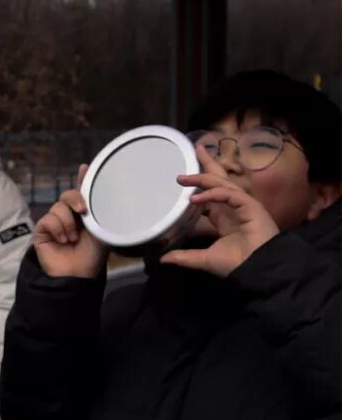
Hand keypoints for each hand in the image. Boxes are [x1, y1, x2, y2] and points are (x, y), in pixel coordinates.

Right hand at [34, 164, 109, 278]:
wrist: (77, 274)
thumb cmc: (92, 256)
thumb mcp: (101, 231)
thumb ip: (101, 212)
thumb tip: (105, 195)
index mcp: (84, 215)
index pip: (82, 192)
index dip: (83, 179)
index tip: (85, 167)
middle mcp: (68, 216)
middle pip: (67, 195)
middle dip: (75, 199)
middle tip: (83, 212)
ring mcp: (54, 223)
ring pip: (58, 207)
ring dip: (67, 223)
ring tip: (72, 238)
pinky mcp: (42, 231)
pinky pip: (48, 219)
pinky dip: (57, 228)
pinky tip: (62, 240)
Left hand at [161, 144, 279, 277]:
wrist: (258, 270)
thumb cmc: (236, 264)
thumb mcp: (203, 259)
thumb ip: (184, 257)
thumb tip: (162, 259)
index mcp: (225, 218)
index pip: (211, 195)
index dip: (199, 185)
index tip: (184, 178)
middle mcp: (233, 208)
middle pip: (220, 180)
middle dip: (208, 165)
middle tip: (197, 150)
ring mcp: (243, 206)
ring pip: (223, 184)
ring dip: (203, 178)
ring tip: (182, 178)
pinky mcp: (250, 206)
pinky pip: (229, 194)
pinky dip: (212, 194)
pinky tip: (195, 199)